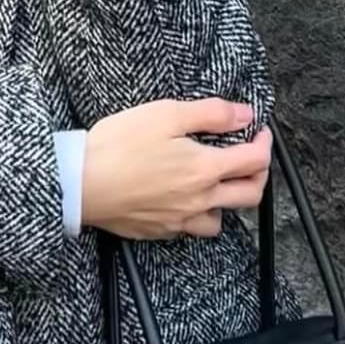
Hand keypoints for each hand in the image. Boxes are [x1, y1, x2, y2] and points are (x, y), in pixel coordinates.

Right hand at [81, 98, 271, 240]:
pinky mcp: (158, 230)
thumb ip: (210, 113)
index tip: (259, 131)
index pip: (254, 160)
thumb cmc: (119, 145)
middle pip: (249, 195)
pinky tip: (184, 200)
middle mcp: (199, 199)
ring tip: (218, 184)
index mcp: (205, 169)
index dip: (264, 143)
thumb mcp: (165, 114)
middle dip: (259, 174)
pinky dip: (196, 215)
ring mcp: (179, 219)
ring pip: (221, 220)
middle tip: (251, 157)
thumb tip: (244, 114)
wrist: (80, 183)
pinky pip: (190, 228)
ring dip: (228, 202)